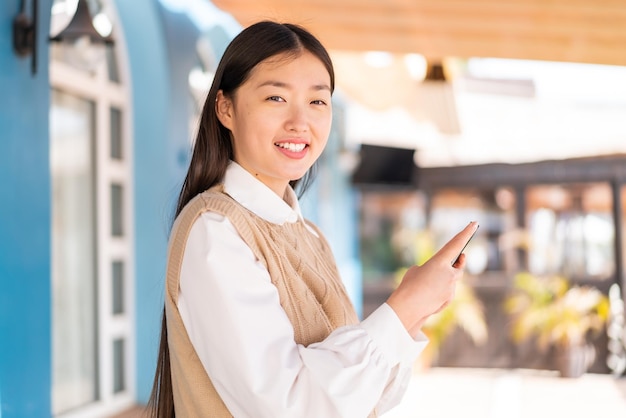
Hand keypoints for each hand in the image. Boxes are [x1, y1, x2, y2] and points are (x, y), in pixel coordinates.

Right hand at [386, 222, 478, 337]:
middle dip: (458, 262)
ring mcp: (451, 287)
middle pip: (459, 266)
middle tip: (460, 258)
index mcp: (439, 261)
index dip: (466, 233)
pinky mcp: (450, 299)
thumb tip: (436, 274)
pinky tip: (429, 295)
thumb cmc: (408, 286)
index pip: (456, 244)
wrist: (408, 307)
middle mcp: (449, 273)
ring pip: (453, 281)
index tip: (474, 223)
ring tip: (428, 284)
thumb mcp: (415, 270)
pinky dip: (440, 292)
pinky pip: (448, 292)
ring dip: (445, 280)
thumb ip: (430, 268)